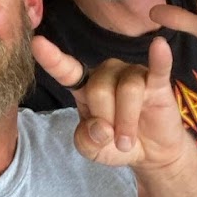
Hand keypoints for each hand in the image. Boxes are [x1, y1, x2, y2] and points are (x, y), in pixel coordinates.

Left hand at [32, 34, 190, 172]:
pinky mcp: (158, 82)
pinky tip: (160, 46)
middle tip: (114, 139)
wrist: (150, 153)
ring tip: (126, 140)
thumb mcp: (91, 150)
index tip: (37, 43)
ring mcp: (132, 74)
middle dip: (106, 120)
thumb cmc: (115, 144)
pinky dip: (159, 58)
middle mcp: (106, 74)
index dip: (52, 58)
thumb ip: (86, 141)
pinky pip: (158, 68)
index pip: (66, 70)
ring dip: (127, 123)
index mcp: (85, 86)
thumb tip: (101, 127)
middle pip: (99, 89)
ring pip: (127, 90)